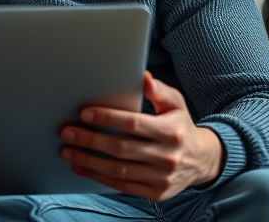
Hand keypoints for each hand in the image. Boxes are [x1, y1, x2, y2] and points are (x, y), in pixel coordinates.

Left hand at [58, 71, 223, 201]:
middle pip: (121, 148)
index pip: (133, 124)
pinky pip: (121, 186)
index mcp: (170, 131)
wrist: (202, 161)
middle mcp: (167, 156)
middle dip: (90, 140)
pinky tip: (80, 167)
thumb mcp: (175, 104)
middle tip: (66, 132)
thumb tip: (142, 76)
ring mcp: (161, 178)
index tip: (84, 113)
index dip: (107, 118)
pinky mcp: (154, 193)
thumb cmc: (180, 126)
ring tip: (67, 151)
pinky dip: (97, 177)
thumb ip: (158, 90)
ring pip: (118, 170)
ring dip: (88, 161)